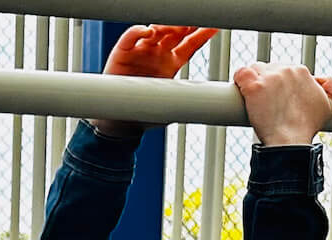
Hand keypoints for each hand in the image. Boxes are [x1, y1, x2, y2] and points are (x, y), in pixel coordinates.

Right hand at [91, 25, 216, 138]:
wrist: (118, 124)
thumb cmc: (142, 115)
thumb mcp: (170, 110)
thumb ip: (184, 104)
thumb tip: (201, 104)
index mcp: (172, 64)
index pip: (191, 45)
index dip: (202, 35)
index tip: (214, 26)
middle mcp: (158, 54)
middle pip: (175, 32)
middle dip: (184, 25)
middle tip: (192, 23)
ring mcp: (141, 51)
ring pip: (156, 30)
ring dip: (165, 27)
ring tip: (171, 30)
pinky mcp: (122, 52)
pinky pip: (130, 36)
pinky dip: (138, 31)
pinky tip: (147, 32)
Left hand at [233, 61, 331, 145]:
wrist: (290, 141)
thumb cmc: (307, 128)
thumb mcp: (330, 106)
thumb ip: (330, 87)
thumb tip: (321, 79)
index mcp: (301, 72)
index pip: (283, 69)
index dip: (277, 83)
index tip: (274, 97)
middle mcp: (286, 70)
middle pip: (268, 68)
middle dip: (265, 82)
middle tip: (263, 101)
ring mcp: (269, 78)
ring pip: (255, 70)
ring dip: (252, 81)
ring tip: (253, 98)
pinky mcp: (254, 87)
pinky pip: (241, 73)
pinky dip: (239, 79)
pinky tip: (239, 89)